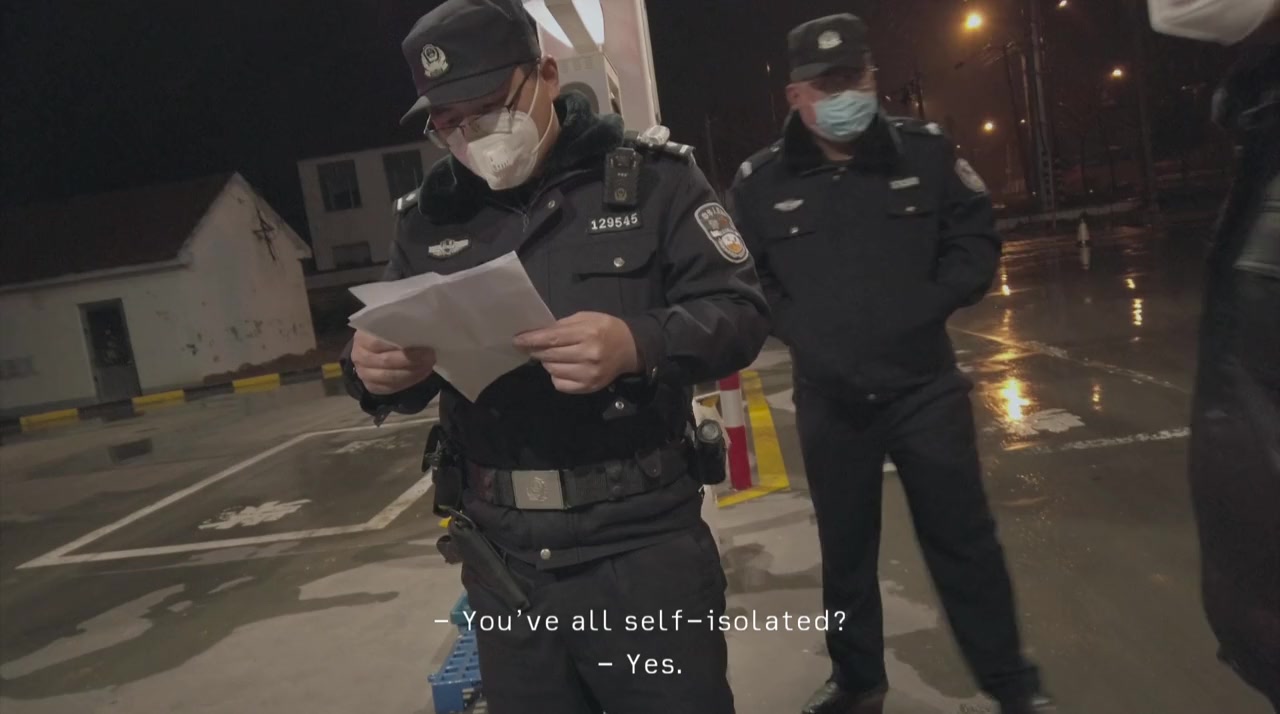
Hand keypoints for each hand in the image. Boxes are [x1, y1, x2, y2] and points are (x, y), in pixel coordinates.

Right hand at [350, 331, 436, 394]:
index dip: (399, 345)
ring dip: (413, 372)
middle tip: (430, 356)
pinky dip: (409, 381)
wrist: (372, 352)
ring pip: (390, 377)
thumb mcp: (387, 327)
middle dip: (411, 360)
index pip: (378, 342)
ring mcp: (364, 374)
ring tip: (428, 365)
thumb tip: (418, 330)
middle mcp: (359, 357)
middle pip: (386, 361)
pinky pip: (392, 387)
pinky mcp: (372, 386)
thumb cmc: (384, 335)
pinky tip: (421, 373)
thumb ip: (397, 328)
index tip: (422, 344)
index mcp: (361, 338)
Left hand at [513, 312, 639, 393]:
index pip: (552, 339)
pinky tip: (562, 368)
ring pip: (552, 370)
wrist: (630, 349)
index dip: (531, 340)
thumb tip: (537, 334)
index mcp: (588, 333)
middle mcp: (588, 355)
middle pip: (550, 355)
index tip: (517, 340)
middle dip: (536, 351)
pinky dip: (556, 376)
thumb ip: (562, 326)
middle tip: (531, 347)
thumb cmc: (605, 329)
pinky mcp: (589, 387)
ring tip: (553, 356)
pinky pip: (560, 384)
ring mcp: (589, 373)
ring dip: (547, 362)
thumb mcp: (586, 318)